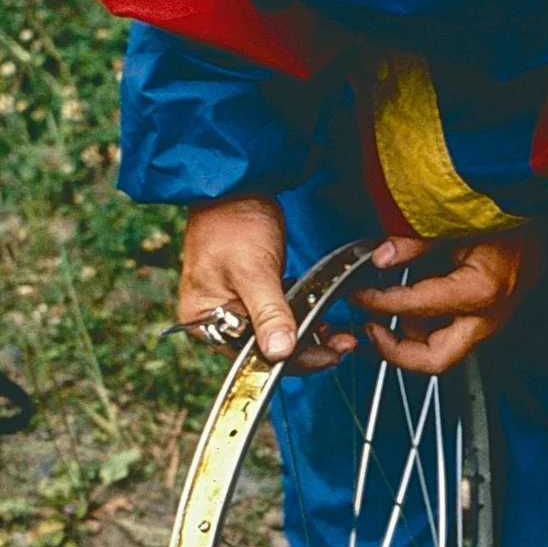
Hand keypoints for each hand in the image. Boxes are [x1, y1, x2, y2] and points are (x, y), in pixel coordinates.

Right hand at [177, 195, 353, 368]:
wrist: (236, 185)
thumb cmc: (233, 223)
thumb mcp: (252, 271)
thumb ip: (268, 313)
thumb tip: (280, 353)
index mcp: (204, 322)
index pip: (252, 357)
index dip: (293, 361)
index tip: (328, 358)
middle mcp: (216, 321)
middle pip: (265, 350)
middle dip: (307, 351)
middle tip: (343, 346)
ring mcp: (234, 307)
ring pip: (275, 335)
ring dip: (308, 338)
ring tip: (339, 336)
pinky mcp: (251, 294)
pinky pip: (278, 317)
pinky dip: (301, 319)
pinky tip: (322, 319)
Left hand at [350, 229, 541, 373]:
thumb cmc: (514, 217)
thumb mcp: (457, 223)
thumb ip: (416, 242)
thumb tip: (382, 256)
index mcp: (481, 291)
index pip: (413, 306)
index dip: (377, 301)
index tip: (359, 291)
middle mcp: (488, 317)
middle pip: (434, 359)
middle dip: (395, 352)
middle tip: (370, 331)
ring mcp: (491, 323)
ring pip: (442, 351)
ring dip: (409, 338)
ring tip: (386, 311)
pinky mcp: (489, 320)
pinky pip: (451, 335)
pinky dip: (426, 326)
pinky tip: (412, 301)